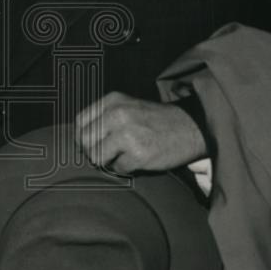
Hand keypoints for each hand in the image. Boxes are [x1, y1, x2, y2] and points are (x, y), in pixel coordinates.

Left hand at [74, 92, 205, 173]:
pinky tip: (137, 159)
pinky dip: (125, 168)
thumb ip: (104, 117)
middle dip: (93, 151)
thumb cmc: (156, 120)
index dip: (83, 137)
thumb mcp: (128, 106)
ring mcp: (128, 134)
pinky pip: (117, 168)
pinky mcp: (139, 154)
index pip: (80, 122)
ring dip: (108, 161)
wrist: (190, 127)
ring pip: (97, 157)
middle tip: (107, 153)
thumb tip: (80, 139)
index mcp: (113, 101)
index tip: (92, 143)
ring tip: (123, 155)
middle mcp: (118, 115)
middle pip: (84, 141)